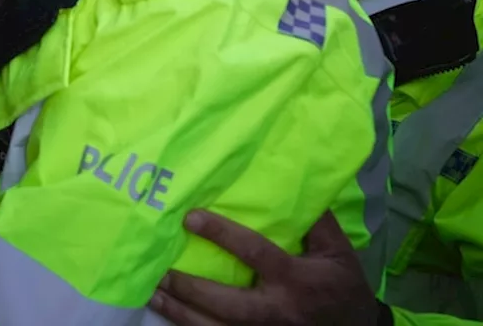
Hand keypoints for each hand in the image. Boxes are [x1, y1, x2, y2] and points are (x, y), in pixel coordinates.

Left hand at [150, 210, 381, 325]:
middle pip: (224, 302)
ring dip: (179, 312)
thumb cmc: (343, 289)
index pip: (254, 253)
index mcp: (296, 280)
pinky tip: (168, 314)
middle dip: (189, 287)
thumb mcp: (339, 254)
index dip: (222, 234)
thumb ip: (317, 222)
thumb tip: (296, 183)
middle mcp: (276, 311)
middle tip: (158, 269)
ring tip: (151, 292)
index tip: (190, 218)